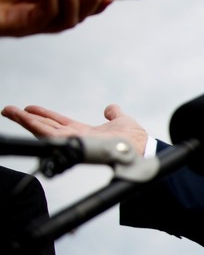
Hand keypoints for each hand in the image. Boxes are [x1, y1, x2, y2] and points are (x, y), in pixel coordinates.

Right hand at [2, 104, 147, 155]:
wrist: (139, 147)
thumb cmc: (134, 138)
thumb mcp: (122, 120)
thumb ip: (114, 113)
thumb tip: (110, 108)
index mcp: (83, 131)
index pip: (59, 122)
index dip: (45, 115)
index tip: (29, 108)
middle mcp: (75, 137)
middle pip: (45, 127)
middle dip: (26, 119)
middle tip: (8, 110)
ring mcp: (73, 141)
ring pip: (43, 131)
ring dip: (25, 121)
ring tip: (9, 111)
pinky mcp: (73, 144)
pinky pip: (51, 135)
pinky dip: (36, 127)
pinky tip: (24, 119)